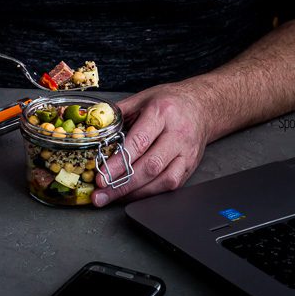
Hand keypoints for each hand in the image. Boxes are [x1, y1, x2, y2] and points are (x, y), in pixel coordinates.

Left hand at [90, 82, 211, 206]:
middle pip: (150, 166)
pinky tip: (131, 195)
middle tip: (101, 194)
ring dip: (134, 193)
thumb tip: (92, 125)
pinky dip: (149, 193)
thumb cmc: (168, 102)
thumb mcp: (141, 98)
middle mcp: (177, 134)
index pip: (139, 142)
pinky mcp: (190, 166)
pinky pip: (171, 186)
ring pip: (162, 180)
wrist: (202, 106)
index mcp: (161, 113)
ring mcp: (186, 153)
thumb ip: (117, 112)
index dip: (119, 162)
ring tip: (110, 198)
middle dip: (122, 184)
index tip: (102, 176)